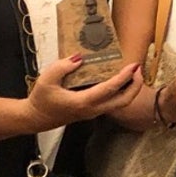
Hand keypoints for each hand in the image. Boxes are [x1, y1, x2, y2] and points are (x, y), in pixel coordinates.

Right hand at [28, 57, 143, 126]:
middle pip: (123, 101)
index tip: (133, 66)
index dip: (123, 78)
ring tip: (134, 72)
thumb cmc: (41, 99)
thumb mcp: (46, 79)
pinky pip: (113, 102)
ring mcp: (94, 112)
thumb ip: (62, 67)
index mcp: (83, 102)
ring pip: (120, 103)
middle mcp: (93, 109)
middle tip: (138, 69)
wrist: (37, 118)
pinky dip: (122, 91)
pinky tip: (120, 78)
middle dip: (135, 85)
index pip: (109, 90)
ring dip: (130, 89)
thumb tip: (80, 58)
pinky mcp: (93, 110)